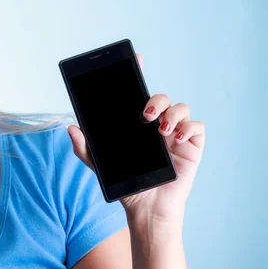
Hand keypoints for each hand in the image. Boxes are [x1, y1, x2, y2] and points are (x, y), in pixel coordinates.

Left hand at [67, 53, 205, 222]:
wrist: (145, 208)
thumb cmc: (125, 183)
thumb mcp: (99, 164)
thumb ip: (84, 148)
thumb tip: (71, 128)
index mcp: (136, 123)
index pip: (137, 94)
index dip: (139, 74)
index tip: (136, 59)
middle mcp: (157, 124)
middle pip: (160, 97)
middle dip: (155, 99)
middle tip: (145, 114)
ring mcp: (175, 134)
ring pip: (181, 107)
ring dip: (172, 112)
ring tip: (160, 128)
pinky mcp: (191, 147)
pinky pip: (197, 127)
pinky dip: (189, 127)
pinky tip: (176, 138)